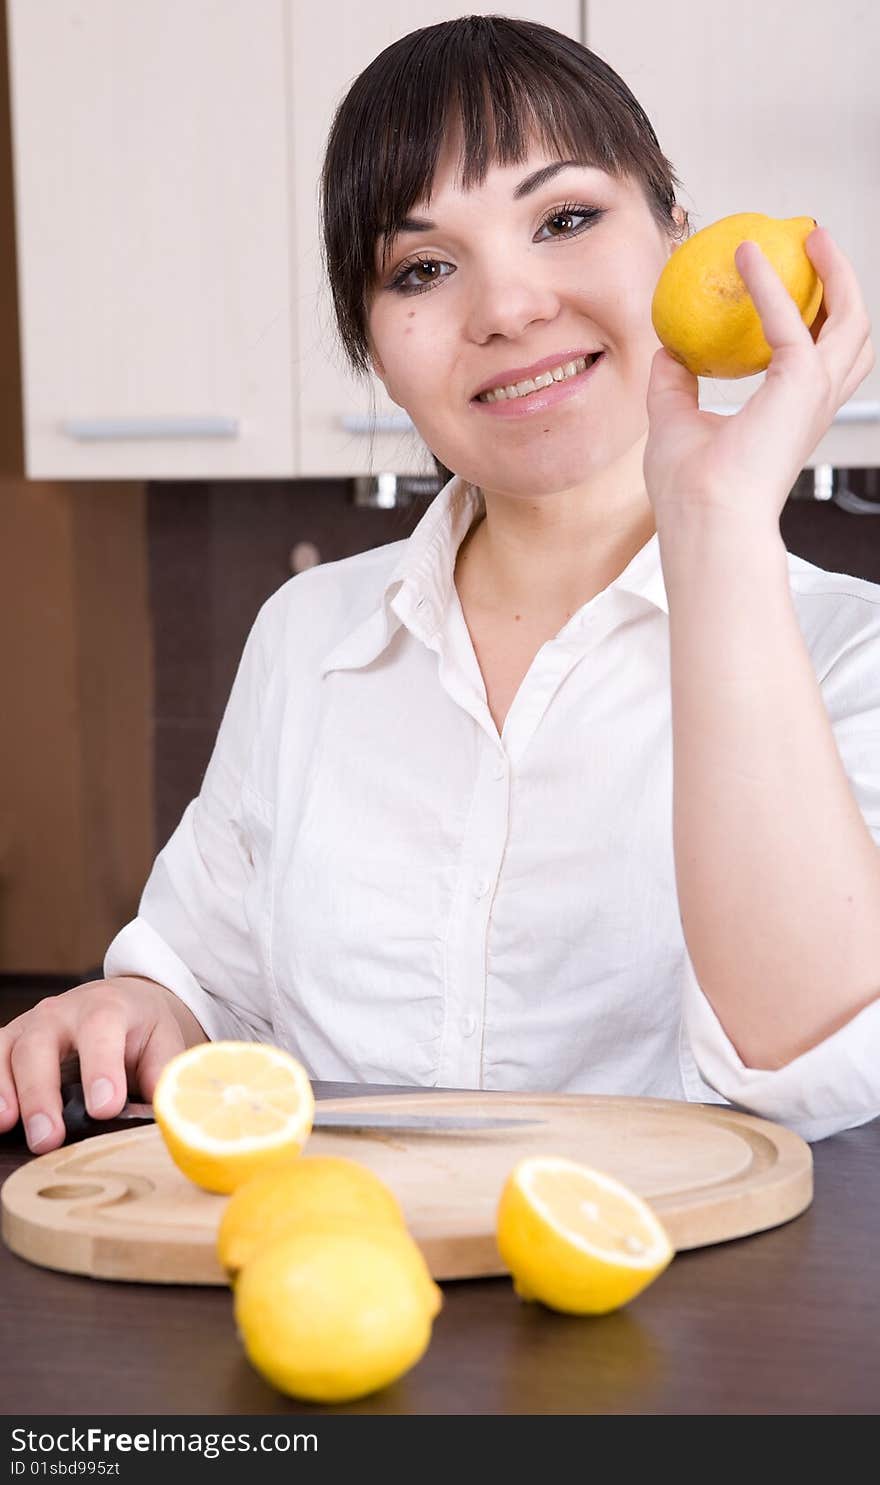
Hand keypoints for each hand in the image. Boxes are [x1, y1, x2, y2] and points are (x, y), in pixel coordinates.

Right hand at [0, 977, 203, 1151]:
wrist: (119, 1000)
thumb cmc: (141, 1028)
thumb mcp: (164, 1042)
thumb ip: (163, 1075)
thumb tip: (165, 1116)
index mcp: (106, 1008)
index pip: (100, 1030)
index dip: (100, 1068)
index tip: (105, 1109)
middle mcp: (60, 1014)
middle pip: (40, 1046)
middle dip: (41, 1093)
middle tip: (49, 1138)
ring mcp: (29, 1027)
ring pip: (7, 1052)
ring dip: (4, 1091)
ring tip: (7, 1125)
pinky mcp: (9, 1044)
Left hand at [643, 226, 874, 530]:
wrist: (702, 520)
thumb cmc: (690, 492)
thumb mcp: (674, 422)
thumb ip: (674, 384)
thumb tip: (667, 350)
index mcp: (793, 416)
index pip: (820, 360)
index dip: (815, 319)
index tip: (795, 284)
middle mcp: (814, 404)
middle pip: (853, 333)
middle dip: (845, 286)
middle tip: (816, 247)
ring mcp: (814, 394)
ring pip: (850, 319)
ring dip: (835, 273)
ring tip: (810, 237)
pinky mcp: (799, 383)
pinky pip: (788, 318)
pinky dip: (769, 283)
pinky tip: (746, 257)